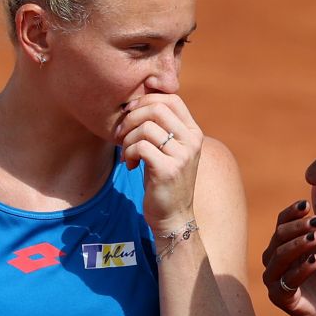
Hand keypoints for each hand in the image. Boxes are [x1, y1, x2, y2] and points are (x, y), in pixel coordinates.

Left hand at [114, 92, 200, 232]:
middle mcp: (192, 141)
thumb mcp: (168, 150)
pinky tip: (129, 165)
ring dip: (128, 139)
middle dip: (132, 118)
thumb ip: (161, 128)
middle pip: (157, 108)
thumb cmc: (164, 181)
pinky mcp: (168, 170)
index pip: (171, 98)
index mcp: (193, 132)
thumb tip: (135, 103)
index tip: (130, 114)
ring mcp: (182, 156)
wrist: (173, 216)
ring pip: (146, 128)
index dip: (146, 100)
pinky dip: (128, 153)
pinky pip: (141, 147)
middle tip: (121, 134)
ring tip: (126, 153)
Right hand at [262, 195, 315, 315]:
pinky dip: (300, 271)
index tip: (308, 204)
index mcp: (284, 246)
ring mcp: (275, 281)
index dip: (292, 212)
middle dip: (297, 227)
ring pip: (277, 258)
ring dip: (297, 245)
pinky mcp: (281, 300)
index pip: (281, 223)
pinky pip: (286, 284)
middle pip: (278, 237)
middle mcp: (274, 261)